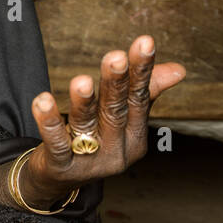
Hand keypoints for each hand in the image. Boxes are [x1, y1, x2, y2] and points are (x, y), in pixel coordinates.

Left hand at [23, 35, 184, 205]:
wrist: (58, 180)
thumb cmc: (94, 141)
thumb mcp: (121, 120)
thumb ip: (146, 94)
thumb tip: (180, 69)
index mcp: (135, 136)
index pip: (139, 98)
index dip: (141, 71)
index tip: (145, 42)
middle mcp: (116, 150)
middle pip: (115, 110)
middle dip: (115, 82)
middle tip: (115, 57)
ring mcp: (89, 161)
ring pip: (86, 125)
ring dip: (83, 102)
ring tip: (82, 81)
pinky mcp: (60, 166)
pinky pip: (56, 143)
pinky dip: (49, 121)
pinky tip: (42, 100)